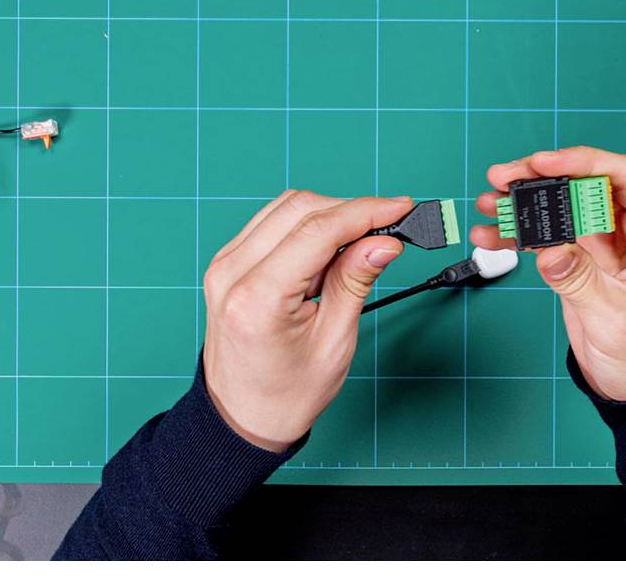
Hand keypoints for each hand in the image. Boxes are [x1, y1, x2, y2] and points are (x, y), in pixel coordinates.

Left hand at [202, 190, 408, 450]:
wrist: (240, 417)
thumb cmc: (287, 393)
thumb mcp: (333, 342)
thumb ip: (355, 281)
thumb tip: (384, 241)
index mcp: (257, 298)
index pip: (317, 231)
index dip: (365, 212)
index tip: (400, 207)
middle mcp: (232, 272)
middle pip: (300, 208)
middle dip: (350, 209)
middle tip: (388, 224)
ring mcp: (225, 263)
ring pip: (285, 207)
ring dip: (329, 213)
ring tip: (359, 241)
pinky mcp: (228, 261)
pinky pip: (272, 221)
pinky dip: (306, 224)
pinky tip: (329, 247)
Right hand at [471, 147, 625, 401]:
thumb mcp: (617, 320)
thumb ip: (581, 280)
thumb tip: (550, 249)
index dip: (586, 162)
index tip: (545, 162)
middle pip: (590, 182)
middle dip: (544, 176)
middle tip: (506, 176)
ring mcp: (611, 240)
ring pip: (566, 202)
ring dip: (526, 200)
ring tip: (490, 202)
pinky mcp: (587, 255)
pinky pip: (552, 231)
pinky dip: (522, 231)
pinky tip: (494, 233)